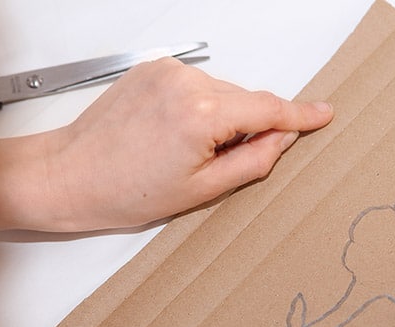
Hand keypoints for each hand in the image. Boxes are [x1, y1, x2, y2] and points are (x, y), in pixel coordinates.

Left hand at [35, 57, 332, 231]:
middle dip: (248, 129)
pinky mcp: (153, 69)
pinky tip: (175, 134)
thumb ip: (253, 161)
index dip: (300, 115)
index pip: (268, 108)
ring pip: (223, 93)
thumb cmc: (124, 190)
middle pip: (246, 101)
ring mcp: (167, 72)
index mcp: (202, 114)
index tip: (322, 113)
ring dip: (222, 119)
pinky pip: (198, 86)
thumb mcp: (202, 190)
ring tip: (186, 152)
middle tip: (220, 164)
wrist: (71, 175)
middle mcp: (186, 83)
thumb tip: (282, 139)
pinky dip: (201, 108)